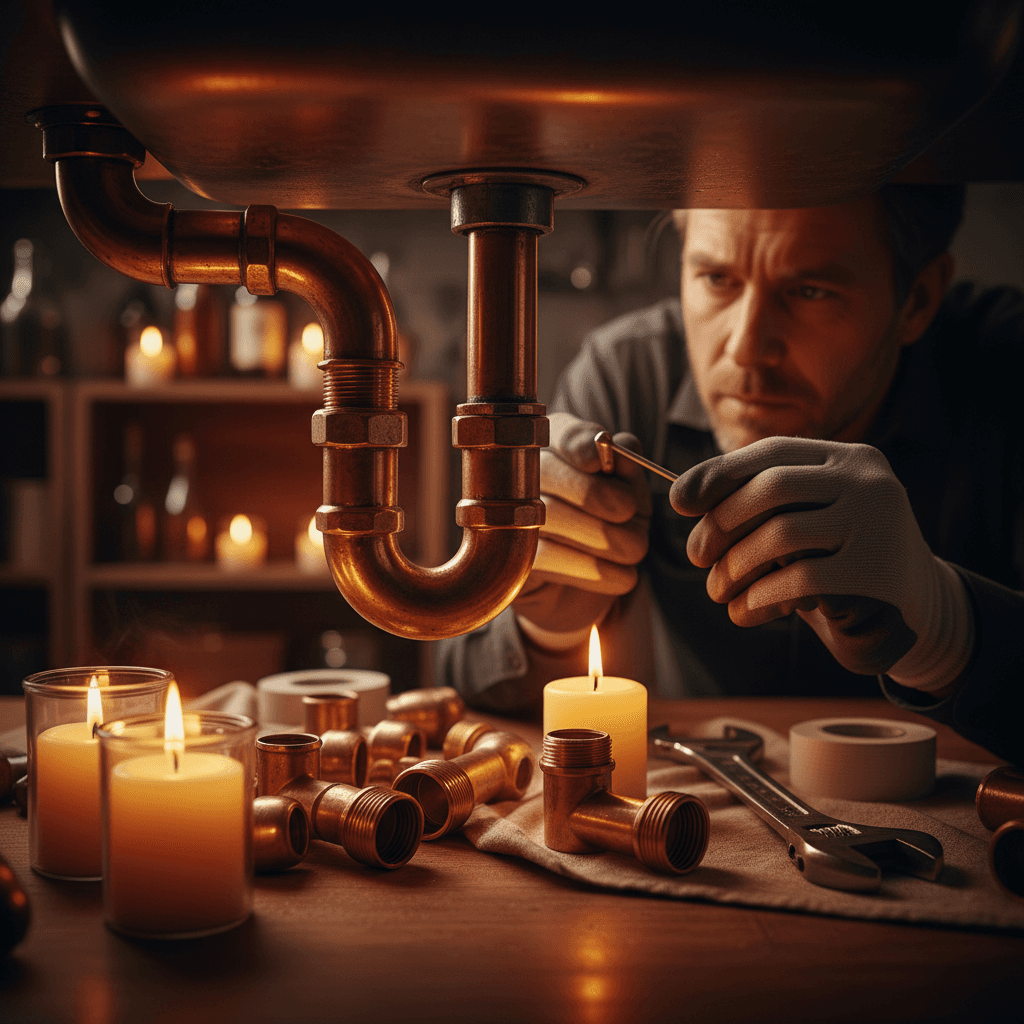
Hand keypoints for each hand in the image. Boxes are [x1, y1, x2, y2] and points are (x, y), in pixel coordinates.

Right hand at [514, 412, 651, 645]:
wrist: (592, 584)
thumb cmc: (613, 524)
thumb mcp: (630, 494)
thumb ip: (627, 468)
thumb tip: (622, 445)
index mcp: (557, 445)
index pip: (560, 432)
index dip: (578, 444)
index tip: (597, 460)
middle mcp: (523, 474)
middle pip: (547, 470)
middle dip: (594, 493)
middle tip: (629, 513)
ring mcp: (508, 515)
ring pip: (547, 515)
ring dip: (603, 537)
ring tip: (634, 550)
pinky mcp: (510, 556)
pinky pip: (546, 557)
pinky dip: (593, 569)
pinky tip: (622, 576)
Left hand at [669, 437, 972, 688]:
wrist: (913, 617)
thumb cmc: (839, 562)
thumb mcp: (809, 520)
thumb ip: (764, 502)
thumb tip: (683, 494)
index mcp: (851, 459)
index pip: (772, 454)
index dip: (718, 474)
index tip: (678, 501)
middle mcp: (869, 483)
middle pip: (771, 489)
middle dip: (720, 523)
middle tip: (696, 556)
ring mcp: (877, 526)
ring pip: (780, 534)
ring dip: (734, 566)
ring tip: (718, 589)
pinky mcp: (874, 575)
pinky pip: (797, 579)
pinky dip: (758, 596)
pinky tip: (743, 611)